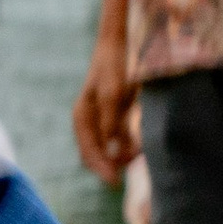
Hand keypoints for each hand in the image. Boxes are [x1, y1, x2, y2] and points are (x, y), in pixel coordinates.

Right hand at [73, 23, 138, 184]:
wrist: (121, 42)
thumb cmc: (115, 65)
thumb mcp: (114, 93)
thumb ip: (111, 121)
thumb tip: (109, 147)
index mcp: (82, 117)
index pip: (89, 152)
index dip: (102, 169)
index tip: (116, 181)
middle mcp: (88, 121)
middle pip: (96, 156)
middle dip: (113, 165)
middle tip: (133, 164)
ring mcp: (101, 120)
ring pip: (109, 151)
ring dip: (122, 157)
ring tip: (139, 154)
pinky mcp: (115, 116)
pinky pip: (119, 141)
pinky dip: (128, 147)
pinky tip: (139, 147)